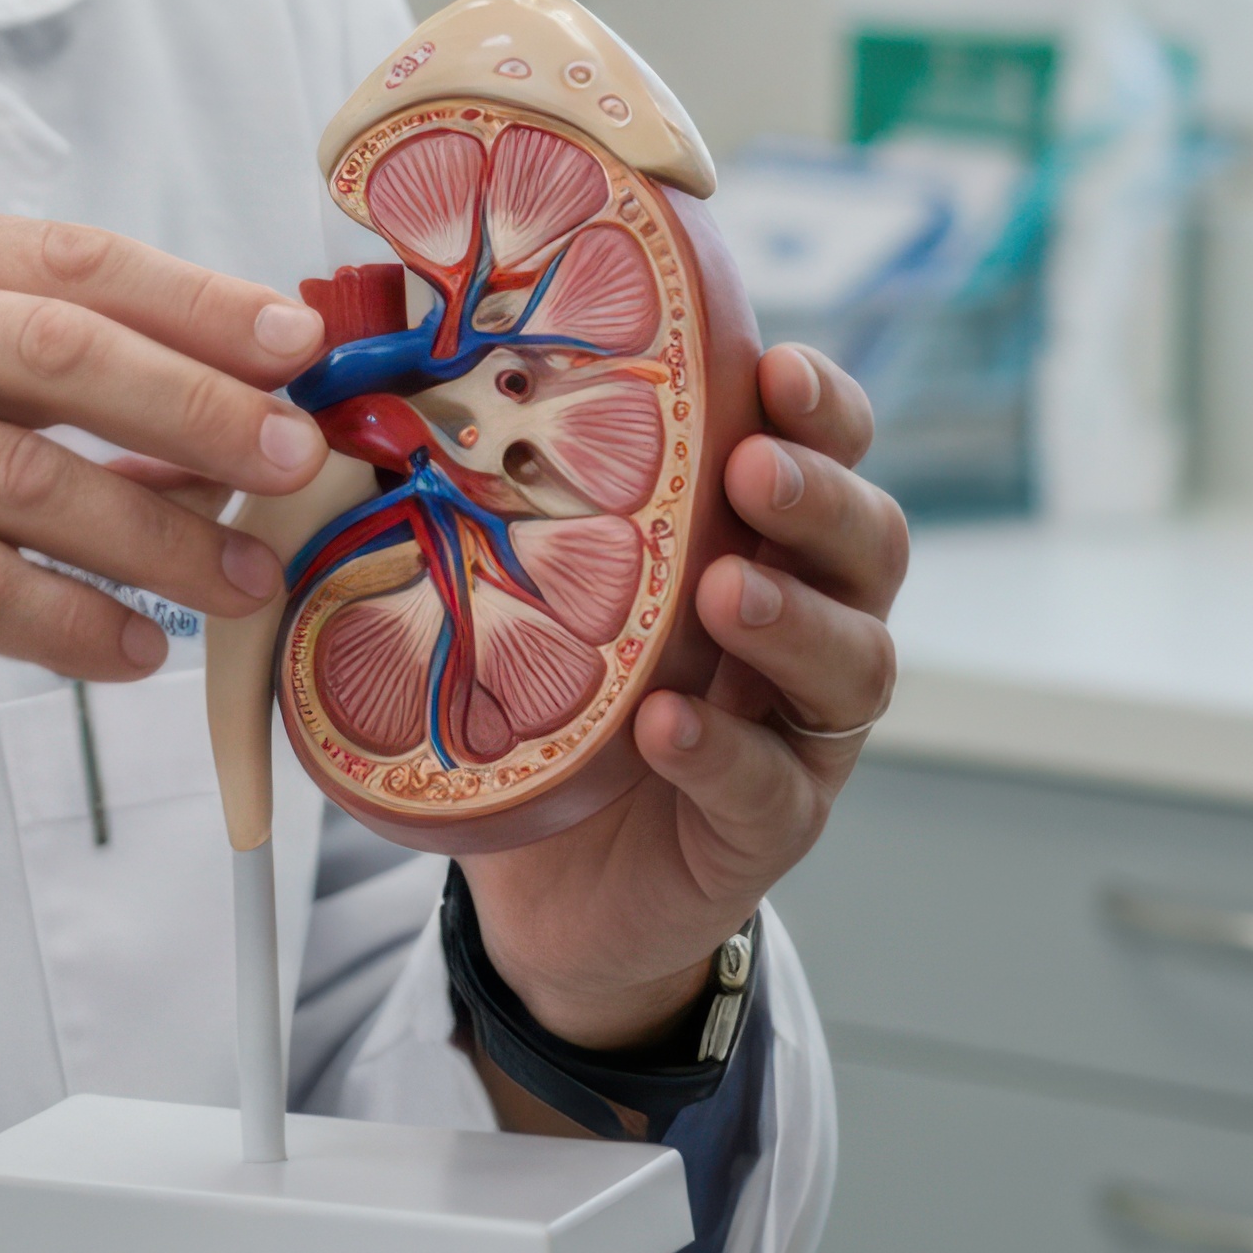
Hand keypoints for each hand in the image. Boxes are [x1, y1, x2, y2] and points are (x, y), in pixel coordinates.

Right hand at [0, 207, 329, 926]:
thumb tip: (199, 423)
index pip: (64, 258)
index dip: (198, 300)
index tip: (305, 345)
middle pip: (60, 348)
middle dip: (202, 408)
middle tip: (299, 462)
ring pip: (25, 477)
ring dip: (156, 538)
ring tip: (240, 584)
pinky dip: (63, 624)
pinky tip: (124, 656)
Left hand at [454, 344, 905, 1129]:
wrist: (551, 883)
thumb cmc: (552, 702)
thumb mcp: (529, 588)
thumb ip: (496, 501)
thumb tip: (379, 399)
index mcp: (756, 535)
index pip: (829, 448)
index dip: (822, 405)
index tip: (774, 368)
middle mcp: (807, 621)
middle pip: (872, 543)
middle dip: (821, 497)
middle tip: (752, 471)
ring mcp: (799, 730)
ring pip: (855, 662)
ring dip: (792, 617)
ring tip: (723, 592)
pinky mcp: (769, 825)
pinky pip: (770, 785)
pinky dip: (723, 750)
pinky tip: (664, 725)